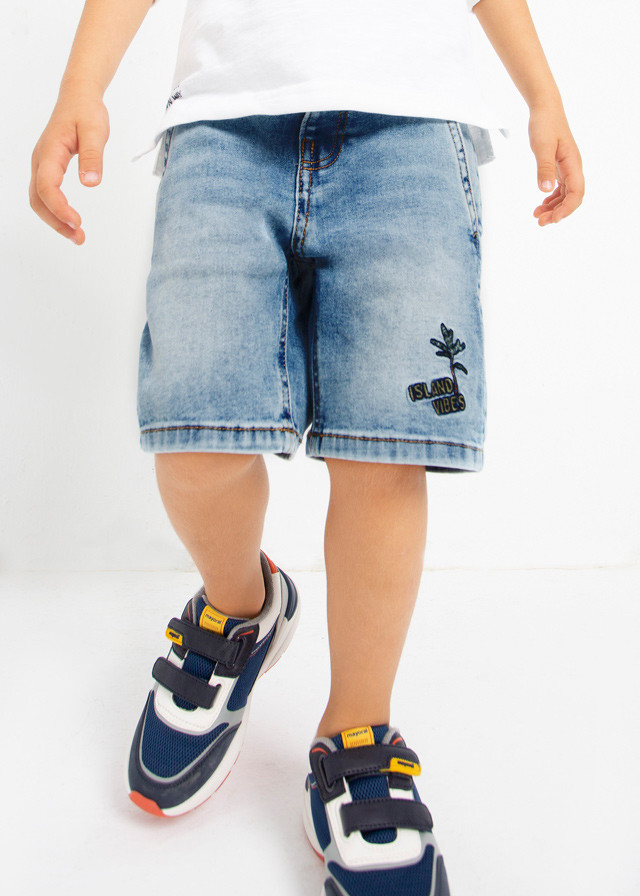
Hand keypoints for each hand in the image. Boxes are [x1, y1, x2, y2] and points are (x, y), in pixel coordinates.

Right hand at [29, 87, 109, 245]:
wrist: (78, 97)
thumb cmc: (86, 112)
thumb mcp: (95, 131)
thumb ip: (92, 157)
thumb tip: (90, 183)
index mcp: (50, 152)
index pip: (47, 186)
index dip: (59, 208)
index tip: (77, 223)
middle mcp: (41, 161)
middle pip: (38, 199)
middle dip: (56, 221)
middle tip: (78, 238)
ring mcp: (43, 165)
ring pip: (39, 199)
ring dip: (55, 220)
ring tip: (77, 235)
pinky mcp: (49, 168)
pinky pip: (45, 194)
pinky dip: (56, 211)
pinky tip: (71, 220)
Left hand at [529, 103, 584, 225]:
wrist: (545, 109)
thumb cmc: (545, 124)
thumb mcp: (542, 146)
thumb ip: (544, 167)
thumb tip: (545, 190)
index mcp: (573, 164)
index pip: (576, 193)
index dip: (567, 209)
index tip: (553, 219)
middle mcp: (573, 168)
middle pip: (571, 198)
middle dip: (558, 213)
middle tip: (540, 222)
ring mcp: (567, 168)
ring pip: (565, 195)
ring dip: (553, 208)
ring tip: (537, 216)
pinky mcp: (560, 167)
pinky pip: (560, 189)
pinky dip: (551, 199)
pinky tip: (541, 205)